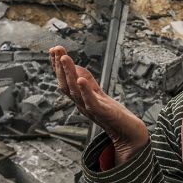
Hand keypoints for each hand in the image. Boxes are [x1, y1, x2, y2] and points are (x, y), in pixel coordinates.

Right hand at [49, 45, 149, 165]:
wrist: (128, 133)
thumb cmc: (112, 114)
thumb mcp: (96, 93)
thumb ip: (86, 81)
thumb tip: (74, 68)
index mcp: (79, 98)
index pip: (65, 81)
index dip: (58, 66)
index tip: (53, 49)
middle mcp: (81, 104)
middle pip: (66, 85)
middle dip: (59, 67)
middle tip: (56, 49)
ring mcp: (90, 109)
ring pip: (75, 91)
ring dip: (68, 73)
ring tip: (64, 58)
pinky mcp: (102, 113)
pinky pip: (91, 102)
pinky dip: (85, 91)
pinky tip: (81, 80)